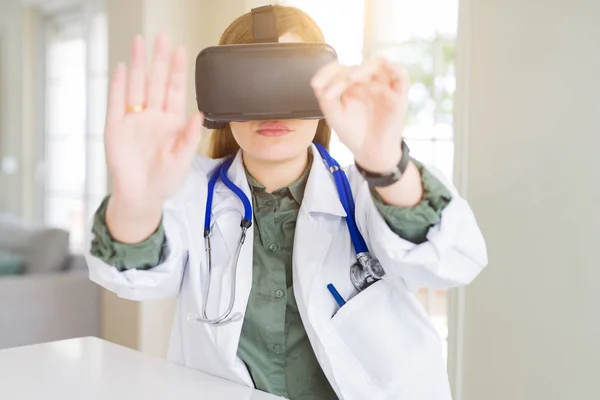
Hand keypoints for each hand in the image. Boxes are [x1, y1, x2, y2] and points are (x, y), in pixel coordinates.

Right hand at [105, 32, 203, 209]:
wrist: (141, 196)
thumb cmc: (164, 180)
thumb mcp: (182, 159)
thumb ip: (190, 137)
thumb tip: (199, 114)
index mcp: (172, 123)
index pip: (175, 91)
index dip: (177, 71)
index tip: (180, 50)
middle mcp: (153, 117)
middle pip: (155, 82)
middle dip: (158, 60)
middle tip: (161, 37)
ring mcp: (134, 121)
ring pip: (136, 87)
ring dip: (138, 66)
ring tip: (140, 43)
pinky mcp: (116, 128)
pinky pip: (116, 102)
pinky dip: (118, 85)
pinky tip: (122, 68)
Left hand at [311, 58, 408, 172]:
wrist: (369, 153)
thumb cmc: (353, 134)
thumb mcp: (334, 116)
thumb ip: (326, 98)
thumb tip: (318, 82)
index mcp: (352, 85)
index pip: (341, 69)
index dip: (328, 73)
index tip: (316, 85)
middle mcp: (368, 82)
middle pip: (356, 67)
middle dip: (341, 76)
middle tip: (331, 91)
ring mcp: (384, 87)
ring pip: (378, 64)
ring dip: (364, 68)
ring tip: (351, 78)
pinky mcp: (399, 95)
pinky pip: (401, 74)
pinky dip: (394, 68)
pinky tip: (381, 71)